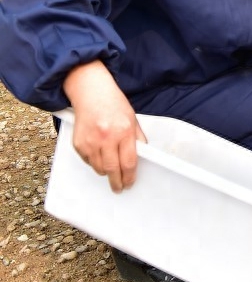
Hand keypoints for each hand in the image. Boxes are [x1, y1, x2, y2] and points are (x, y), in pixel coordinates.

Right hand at [62, 60, 145, 192]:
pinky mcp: (78, 143)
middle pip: (111, 169)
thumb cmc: (114, 105)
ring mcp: (90, 141)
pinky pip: (88, 161)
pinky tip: (99, 156)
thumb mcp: (133, 119)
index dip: (129, 177)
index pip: (128, 162)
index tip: (130, 183)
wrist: (92, 93)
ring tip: (111, 171)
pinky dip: (94, 163)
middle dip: (116, 182)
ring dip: (105, 172)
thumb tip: (143, 157)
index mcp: (124, 131)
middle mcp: (106, 138)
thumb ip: (137, 139)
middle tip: (119, 188)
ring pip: (98, 168)